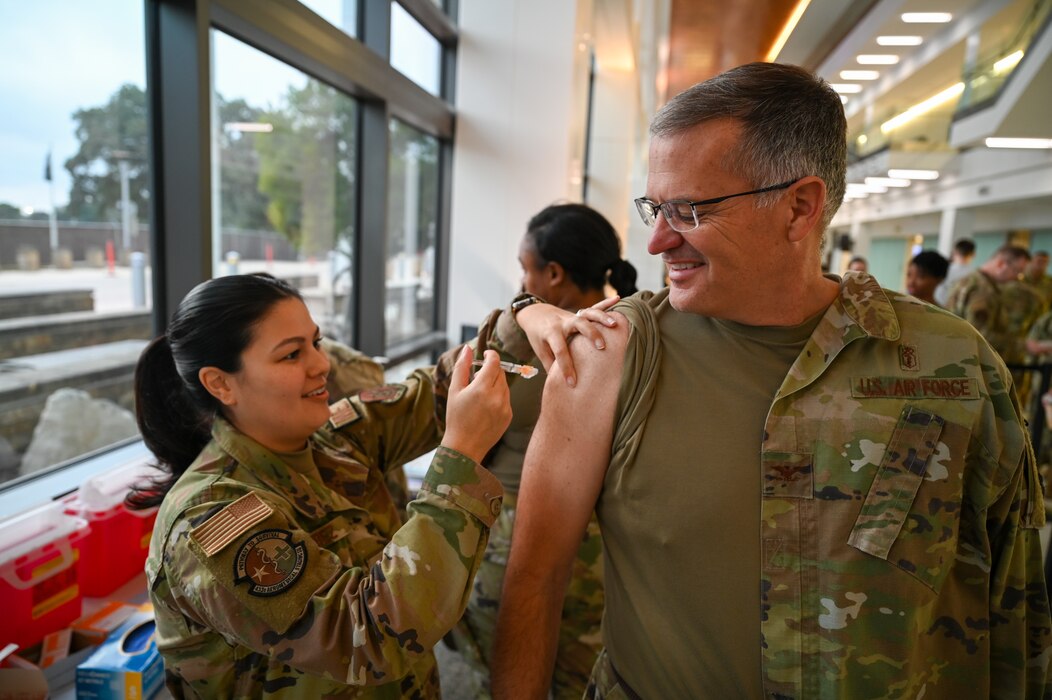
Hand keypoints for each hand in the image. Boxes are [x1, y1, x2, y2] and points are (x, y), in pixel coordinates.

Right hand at [441, 347, 511, 462]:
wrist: (464, 447)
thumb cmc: (456, 418)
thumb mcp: (454, 390)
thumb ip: (462, 367)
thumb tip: (468, 348)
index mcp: (482, 389)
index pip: (494, 362)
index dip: (491, 355)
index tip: (485, 355)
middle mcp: (497, 397)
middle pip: (500, 372)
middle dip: (491, 370)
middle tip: (477, 377)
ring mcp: (505, 407)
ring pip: (504, 385)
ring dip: (495, 383)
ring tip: (479, 394)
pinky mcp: (509, 416)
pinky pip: (506, 398)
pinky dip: (498, 397)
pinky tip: (485, 407)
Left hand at [516, 296, 619, 386]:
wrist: (535, 314)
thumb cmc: (538, 336)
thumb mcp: (540, 351)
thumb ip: (551, 365)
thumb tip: (560, 385)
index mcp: (550, 333)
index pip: (559, 350)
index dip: (565, 367)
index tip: (572, 383)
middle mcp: (562, 322)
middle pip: (577, 325)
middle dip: (590, 334)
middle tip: (601, 347)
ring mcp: (572, 315)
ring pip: (588, 313)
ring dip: (601, 317)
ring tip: (614, 325)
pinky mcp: (578, 312)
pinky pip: (594, 306)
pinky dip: (606, 303)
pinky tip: (618, 299)